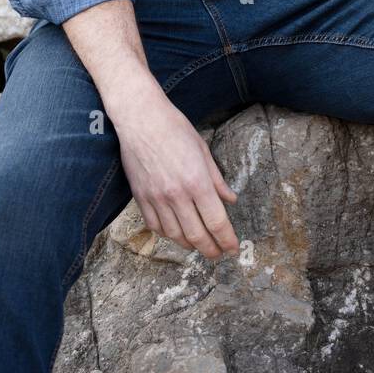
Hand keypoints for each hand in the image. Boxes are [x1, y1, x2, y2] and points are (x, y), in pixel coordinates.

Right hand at [114, 84, 240, 260]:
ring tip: (198, 244)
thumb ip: (217, 180)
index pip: (217, 222)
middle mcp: (177, 195)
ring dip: (189, 244)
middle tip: (218, 253)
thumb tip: (230, 199)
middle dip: (210, 249)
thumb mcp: (203, 150)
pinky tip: (175, 232)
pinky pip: (155, 226)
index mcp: (197, 182)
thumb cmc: (175, 128)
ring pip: (175, 235)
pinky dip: (167, 234)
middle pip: (197, 235)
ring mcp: (156, 198)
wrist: (141, 119)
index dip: (227, 240)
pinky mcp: (141, 197)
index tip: (232, 248)